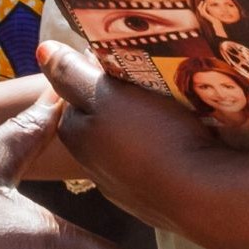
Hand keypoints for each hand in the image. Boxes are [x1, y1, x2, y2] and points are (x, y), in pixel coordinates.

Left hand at [39, 42, 232, 234]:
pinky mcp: (155, 198)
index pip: (75, 90)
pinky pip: (154, 159)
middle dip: (119, 94)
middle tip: (149, 73)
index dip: (96, 67)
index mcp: (75, 135)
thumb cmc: (152, 138)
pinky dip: (163, 143)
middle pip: (101, 114)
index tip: (122, 54)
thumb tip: (42, 50)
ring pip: (129, 138)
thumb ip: (72, 74)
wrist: (206, 198)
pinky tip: (183, 134)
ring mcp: (125, 186)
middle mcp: (92, 164)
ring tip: (171, 101)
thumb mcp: (105, 96)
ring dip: (143, 119)